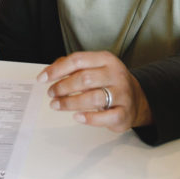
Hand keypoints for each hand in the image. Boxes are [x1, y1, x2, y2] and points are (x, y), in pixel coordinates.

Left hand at [38, 51, 152, 132]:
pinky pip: (104, 117)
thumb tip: (47, 72)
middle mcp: (115, 74)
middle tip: (51, 93)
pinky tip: (77, 117)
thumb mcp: (95, 68)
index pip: (78, 60)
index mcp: (106, 60)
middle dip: (63, 87)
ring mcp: (121, 94)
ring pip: (92, 98)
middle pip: (84, 79)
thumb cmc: (109, 82)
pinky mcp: (123, 113)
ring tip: (57, 105)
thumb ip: (72, 67)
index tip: (43, 78)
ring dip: (70, 103)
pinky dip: (88, 118)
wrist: (136, 99)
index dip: (57, 69)